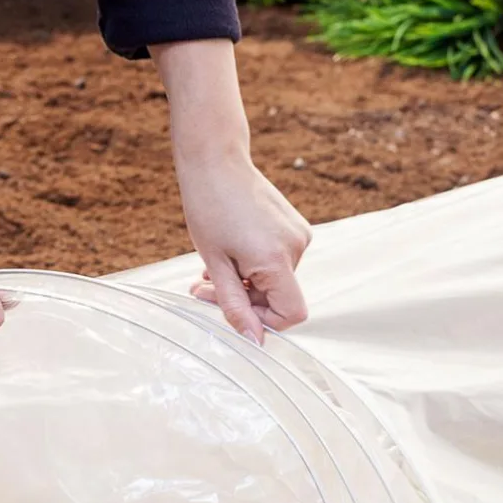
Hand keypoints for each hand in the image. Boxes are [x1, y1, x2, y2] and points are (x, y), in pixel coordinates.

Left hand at [152, 39, 312, 344]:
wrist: (215, 161)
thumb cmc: (209, 210)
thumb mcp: (215, 266)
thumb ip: (235, 306)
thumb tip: (255, 342)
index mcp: (278, 259)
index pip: (291, 314)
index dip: (263, 322)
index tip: (233, 312)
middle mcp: (297, 247)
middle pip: (278, 297)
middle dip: (243, 300)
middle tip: (203, 288)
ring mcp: (299, 234)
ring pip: (274, 281)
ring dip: (243, 283)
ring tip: (212, 267)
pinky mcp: (295, 226)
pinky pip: (276, 261)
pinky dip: (252, 266)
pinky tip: (228, 252)